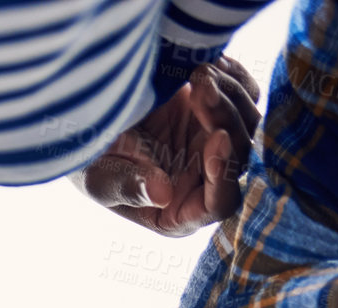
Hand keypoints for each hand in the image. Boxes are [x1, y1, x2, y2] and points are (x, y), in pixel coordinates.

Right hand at [73, 57, 260, 235]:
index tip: (215, 138)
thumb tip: (162, 194)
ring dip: (229, 94)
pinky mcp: (218, 114)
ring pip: (247, 123)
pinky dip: (231, 78)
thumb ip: (130, 188)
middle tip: (198, 86)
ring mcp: (214, 146)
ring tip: (196, 73)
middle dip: (224, 119)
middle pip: (239, 156)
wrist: (91, 121)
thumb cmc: (90, 161)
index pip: (218, 203)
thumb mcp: (100, 178)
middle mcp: (205, 182)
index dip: (224, 176)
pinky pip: (244, 96)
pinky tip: (205, 67)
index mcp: (180, 212)